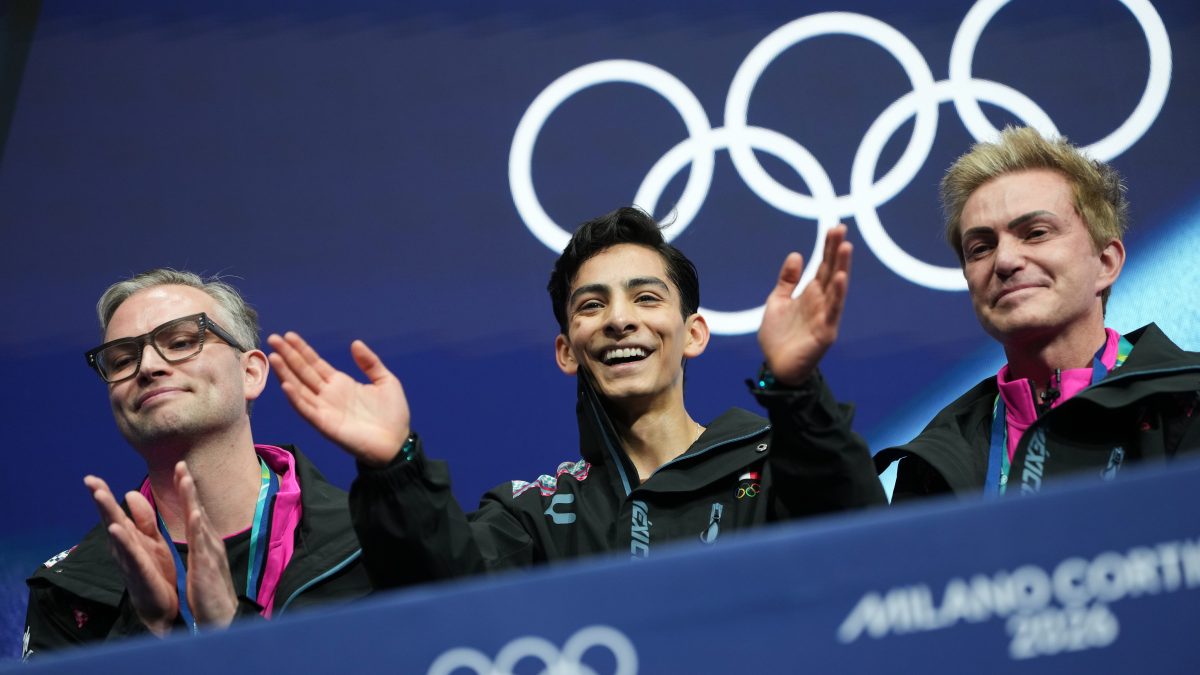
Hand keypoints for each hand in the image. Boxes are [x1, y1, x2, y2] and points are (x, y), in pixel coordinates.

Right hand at [85, 475, 177, 635]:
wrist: (162, 606)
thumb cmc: (154, 571)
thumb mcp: (151, 540)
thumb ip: (143, 518)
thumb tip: (129, 492)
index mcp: (129, 538)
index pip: (114, 513)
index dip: (103, 495)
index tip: (91, 477)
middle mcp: (124, 547)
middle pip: (110, 519)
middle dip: (101, 501)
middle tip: (90, 481)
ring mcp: (129, 560)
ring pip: (117, 535)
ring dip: (108, 515)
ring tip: (100, 496)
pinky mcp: (140, 573)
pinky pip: (132, 555)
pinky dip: (124, 542)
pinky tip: (115, 529)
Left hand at [175, 462, 236, 628]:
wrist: (221, 617)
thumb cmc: (209, 591)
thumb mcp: (201, 561)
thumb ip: (196, 540)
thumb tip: (194, 522)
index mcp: (206, 542)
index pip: (195, 510)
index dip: (187, 490)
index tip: (180, 469)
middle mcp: (210, 542)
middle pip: (199, 509)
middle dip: (189, 486)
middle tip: (181, 464)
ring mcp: (211, 553)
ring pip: (200, 521)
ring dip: (193, 500)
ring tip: (186, 480)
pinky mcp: (208, 567)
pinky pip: (203, 545)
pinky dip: (199, 528)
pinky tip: (195, 514)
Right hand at [267, 332, 410, 466]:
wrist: (397, 443)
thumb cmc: (392, 415)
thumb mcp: (385, 381)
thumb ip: (370, 363)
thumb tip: (355, 343)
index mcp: (340, 383)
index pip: (315, 363)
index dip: (302, 350)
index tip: (289, 336)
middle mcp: (327, 394)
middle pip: (303, 372)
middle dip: (288, 355)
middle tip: (273, 338)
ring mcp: (324, 409)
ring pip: (299, 388)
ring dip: (286, 373)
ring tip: (274, 357)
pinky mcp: (324, 424)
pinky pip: (306, 410)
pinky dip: (295, 398)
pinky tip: (286, 385)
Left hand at [757, 223, 851, 385]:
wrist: (775, 367)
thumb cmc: (778, 336)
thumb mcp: (778, 301)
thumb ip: (787, 280)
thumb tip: (796, 254)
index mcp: (810, 294)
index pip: (821, 265)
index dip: (827, 247)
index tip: (833, 227)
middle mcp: (821, 302)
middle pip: (831, 271)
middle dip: (836, 251)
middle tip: (841, 228)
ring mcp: (825, 316)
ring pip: (836, 288)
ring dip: (841, 267)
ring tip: (845, 247)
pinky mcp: (825, 332)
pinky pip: (833, 311)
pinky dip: (837, 295)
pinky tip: (840, 278)